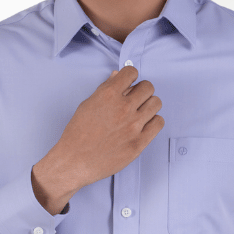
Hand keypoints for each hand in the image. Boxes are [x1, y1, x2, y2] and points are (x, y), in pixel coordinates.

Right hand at [51, 65, 164, 189]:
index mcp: (108, 95)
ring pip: (156, 103)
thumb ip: (105, 89)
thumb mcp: (87, 105)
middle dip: (141, 90)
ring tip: (139, 112)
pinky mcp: (139, 142)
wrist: (75, 161)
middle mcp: (123, 108)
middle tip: (135, 99)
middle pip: (148, 87)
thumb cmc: (78, 134)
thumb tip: (118, 76)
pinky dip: (153, 121)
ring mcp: (133, 126)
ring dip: (148, 105)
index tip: (128, 83)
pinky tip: (143, 124)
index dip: (130, 76)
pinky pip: (159, 123)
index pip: (132, 72)